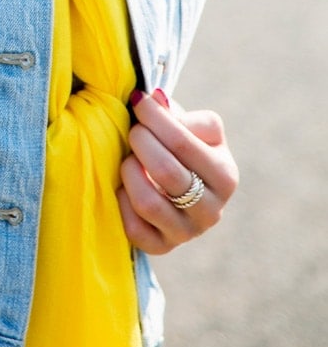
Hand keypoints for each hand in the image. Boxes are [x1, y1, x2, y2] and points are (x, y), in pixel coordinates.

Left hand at [117, 87, 238, 254]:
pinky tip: (124, 186)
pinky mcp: (163, 247)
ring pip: (148, 203)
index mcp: (224, 175)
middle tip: (133, 131)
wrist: (177, 190)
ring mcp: (187, 232)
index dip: (154, 118)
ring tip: (128, 158)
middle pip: (166, 171)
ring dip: (129, 172)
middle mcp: (212, 210)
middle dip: (141, 142)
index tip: (138, 103)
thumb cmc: (182, 150)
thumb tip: (154, 99)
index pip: (183, 141)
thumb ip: (174, 112)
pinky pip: (135, 229)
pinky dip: (123, 202)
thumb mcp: (190, 127)